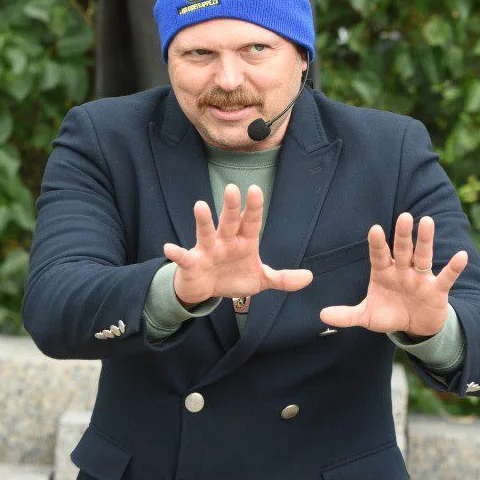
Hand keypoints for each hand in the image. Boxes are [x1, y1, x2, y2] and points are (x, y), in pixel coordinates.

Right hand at [164, 183, 312, 307]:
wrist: (206, 291)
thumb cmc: (233, 277)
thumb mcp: (260, 280)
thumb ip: (283, 278)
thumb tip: (310, 277)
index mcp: (244, 242)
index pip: (251, 222)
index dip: (254, 207)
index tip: (256, 190)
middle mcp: (226, 241)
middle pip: (230, 221)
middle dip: (232, 207)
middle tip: (233, 188)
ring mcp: (208, 250)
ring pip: (206, 233)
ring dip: (203, 220)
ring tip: (200, 206)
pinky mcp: (192, 263)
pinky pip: (184, 258)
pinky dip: (176, 254)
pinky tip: (169, 248)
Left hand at [320, 213, 467, 336]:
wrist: (415, 327)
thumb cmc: (390, 314)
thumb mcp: (368, 316)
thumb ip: (347, 315)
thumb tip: (322, 314)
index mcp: (384, 272)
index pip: (379, 255)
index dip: (377, 243)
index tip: (374, 229)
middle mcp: (402, 270)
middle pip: (402, 249)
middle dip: (402, 234)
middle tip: (404, 216)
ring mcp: (420, 277)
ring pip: (423, 256)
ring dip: (425, 240)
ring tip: (428, 221)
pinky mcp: (438, 289)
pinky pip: (447, 276)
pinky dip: (454, 267)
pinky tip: (461, 255)